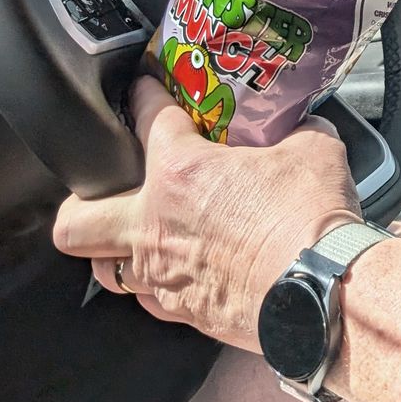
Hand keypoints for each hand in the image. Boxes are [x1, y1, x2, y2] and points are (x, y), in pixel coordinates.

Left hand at [53, 77, 362, 350]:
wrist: (323, 292)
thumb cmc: (311, 220)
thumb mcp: (312, 149)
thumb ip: (294, 131)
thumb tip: (300, 124)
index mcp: (181, 171)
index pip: (145, 117)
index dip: (143, 94)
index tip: (144, 88)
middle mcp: (155, 225)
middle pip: (76, 220)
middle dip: (83, 201)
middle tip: (108, 188)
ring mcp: (163, 275)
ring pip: (103, 269)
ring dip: (115, 251)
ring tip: (139, 236)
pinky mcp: (183, 314)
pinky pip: (150, 299)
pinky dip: (159, 284)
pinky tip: (182, 271)